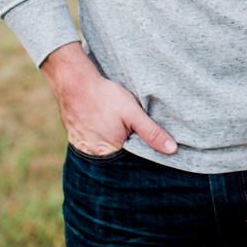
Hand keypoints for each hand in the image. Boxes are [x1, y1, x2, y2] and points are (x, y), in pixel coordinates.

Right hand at [41, 42, 176, 155]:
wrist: (74, 84)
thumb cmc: (105, 97)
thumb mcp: (133, 113)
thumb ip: (152, 132)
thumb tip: (172, 149)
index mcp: (111, 152)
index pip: (132, 161)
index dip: (141, 153)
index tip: (145, 141)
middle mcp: (95, 156)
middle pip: (118, 159)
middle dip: (126, 149)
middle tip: (127, 130)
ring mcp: (83, 149)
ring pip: (105, 153)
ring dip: (113, 145)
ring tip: (114, 127)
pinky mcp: (76, 141)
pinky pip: (92, 146)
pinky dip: (100, 140)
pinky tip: (103, 126)